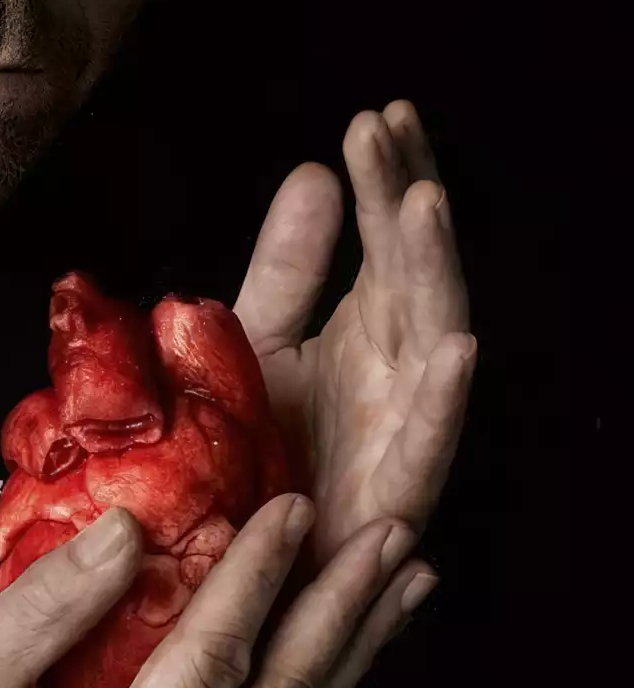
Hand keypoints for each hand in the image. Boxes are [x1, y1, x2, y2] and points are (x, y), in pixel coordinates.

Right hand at [0, 495, 420, 687]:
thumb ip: (50, 602)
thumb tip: (128, 528)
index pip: (210, 662)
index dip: (255, 577)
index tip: (291, 509)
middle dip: (340, 608)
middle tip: (388, 536)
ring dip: (353, 646)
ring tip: (403, 578)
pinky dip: (322, 685)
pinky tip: (352, 641)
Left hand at [232, 100, 476, 566]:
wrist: (230, 571)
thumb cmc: (250, 459)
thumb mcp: (257, 341)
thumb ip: (290, 266)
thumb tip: (316, 171)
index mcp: (369, 335)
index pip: (389, 242)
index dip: (389, 181)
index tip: (377, 115)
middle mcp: (397, 378)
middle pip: (414, 276)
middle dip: (408, 203)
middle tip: (390, 131)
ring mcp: (401, 436)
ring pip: (432, 344)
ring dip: (434, 276)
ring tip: (424, 204)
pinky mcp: (391, 502)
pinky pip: (426, 448)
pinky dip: (442, 400)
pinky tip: (457, 344)